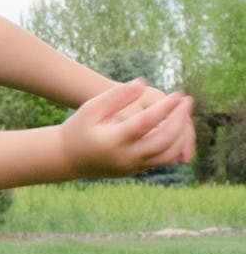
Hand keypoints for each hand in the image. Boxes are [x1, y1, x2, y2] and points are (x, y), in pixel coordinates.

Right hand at [60, 80, 195, 177]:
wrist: (67, 158)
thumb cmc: (79, 128)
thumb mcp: (91, 108)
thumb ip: (116, 95)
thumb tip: (142, 83)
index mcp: (113, 139)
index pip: (147, 122)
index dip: (166, 107)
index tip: (178, 94)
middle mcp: (125, 156)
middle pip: (164, 140)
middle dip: (181, 119)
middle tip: (187, 101)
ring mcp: (132, 166)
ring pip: (169, 153)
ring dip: (182, 134)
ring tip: (184, 114)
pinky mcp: (137, 170)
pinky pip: (164, 160)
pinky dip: (176, 145)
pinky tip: (177, 128)